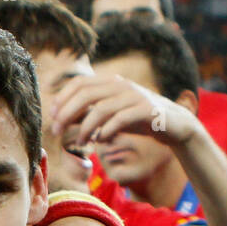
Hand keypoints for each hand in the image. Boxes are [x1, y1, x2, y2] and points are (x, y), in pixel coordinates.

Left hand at [53, 73, 196, 151]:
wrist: (173, 124)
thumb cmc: (137, 120)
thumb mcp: (111, 114)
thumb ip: (89, 112)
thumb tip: (61, 118)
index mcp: (111, 82)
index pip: (81, 83)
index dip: (63, 97)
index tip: (52, 115)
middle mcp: (121, 85)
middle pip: (86, 94)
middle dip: (67, 113)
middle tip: (57, 131)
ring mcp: (135, 96)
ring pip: (101, 109)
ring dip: (85, 128)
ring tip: (80, 142)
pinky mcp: (146, 110)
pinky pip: (120, 120)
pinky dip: (106, 131)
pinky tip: (101, 141)